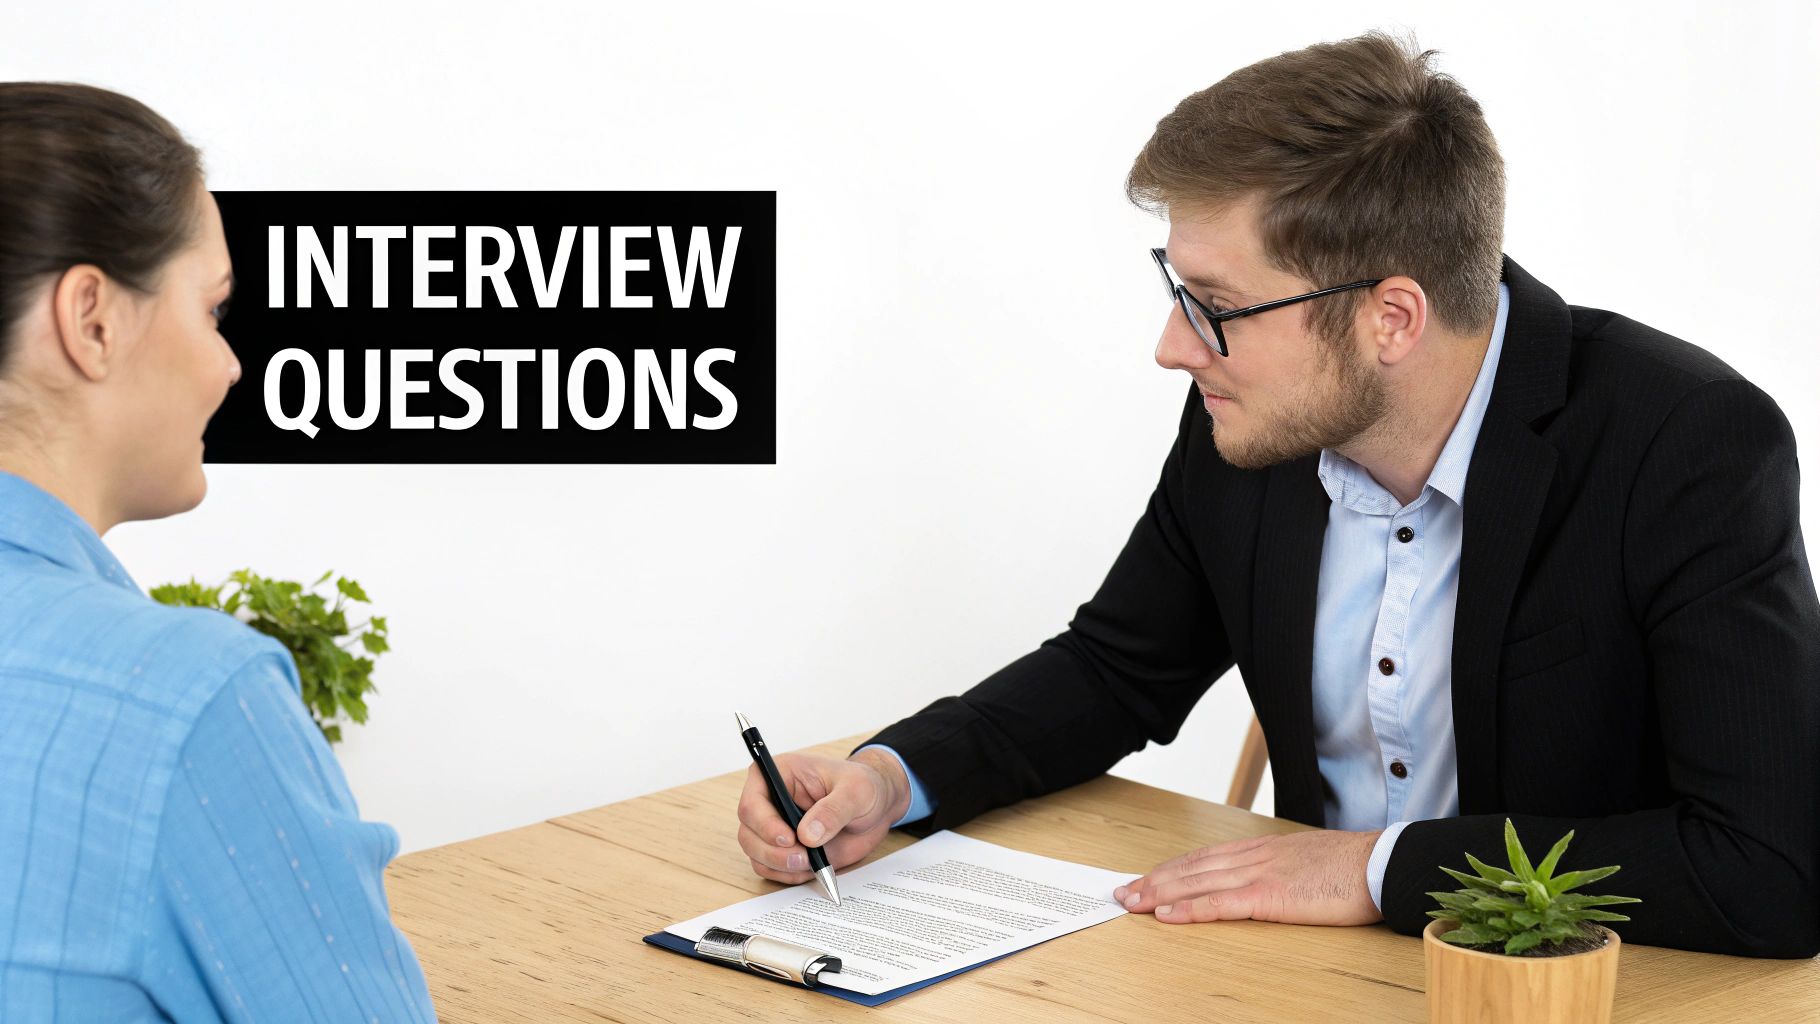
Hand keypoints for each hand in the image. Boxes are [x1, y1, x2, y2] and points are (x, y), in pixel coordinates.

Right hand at [735, 748, 909, 884]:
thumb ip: (834, 810)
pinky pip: (771, 869)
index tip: (789, 838)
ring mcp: (775, 827)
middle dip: (772, 852)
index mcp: (780, 774)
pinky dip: (788, 875)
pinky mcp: (784, 849)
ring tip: (812, 862)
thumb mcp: (856, 791)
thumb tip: (808, 834)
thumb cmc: (864, 787)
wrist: (876, 808)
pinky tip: (812, 868)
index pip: (752, 801)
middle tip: (803, 858)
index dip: (764, 824)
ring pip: (756, 854)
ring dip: (780, 866)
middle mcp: (771, 801)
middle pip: (748, 833)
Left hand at [1112, 829, 1384, 925]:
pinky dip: (1189, 908)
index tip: (1146, 877)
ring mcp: (1259, 874)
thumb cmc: (1350, 867)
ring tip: (1131, 902)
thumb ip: (1278, 870)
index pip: (1204, 857)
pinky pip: (1220, 903)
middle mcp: (1252, 857)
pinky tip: (1166, 915)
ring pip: (1196, 882)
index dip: (1171, 868)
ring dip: (1158, 893)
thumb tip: (1264, 883)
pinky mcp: (1269, 896)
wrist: (1378, 863)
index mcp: (1261, 849)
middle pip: (1191, 868)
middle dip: (1153, 880)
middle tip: (1123, 891)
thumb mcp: (1305, 863)